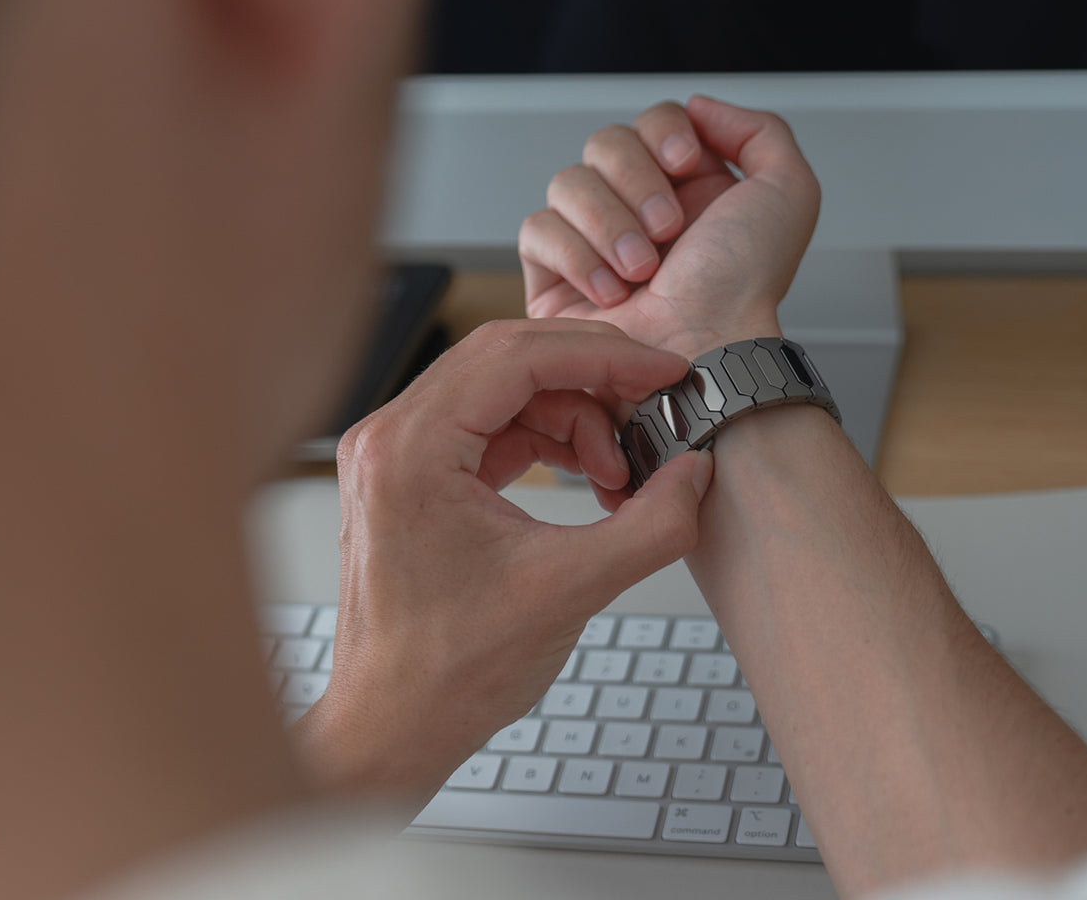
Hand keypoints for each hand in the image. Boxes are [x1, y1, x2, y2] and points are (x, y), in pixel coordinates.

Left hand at [291, 319, 713, 800]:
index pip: (514, 356)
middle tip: (654, 407)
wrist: (391, 730)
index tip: (662, 371)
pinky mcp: (414, 480)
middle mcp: (390, 439)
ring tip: (619, 477)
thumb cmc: (445, 673)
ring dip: (574, 420)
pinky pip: (491, 431)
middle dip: (592, 383)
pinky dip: (548, 445)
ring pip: (504, 394)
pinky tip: (590, 482)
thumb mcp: (570, 590)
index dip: (603, 356)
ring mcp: (397, 457)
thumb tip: (696, 474)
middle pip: (507, 361)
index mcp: (409, 449)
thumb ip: (650, 526)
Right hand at [519, 96, 821, 358]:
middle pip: (605, 142)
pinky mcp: (553, 274)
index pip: (654, 120)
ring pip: (567, 182)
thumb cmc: (744, 289)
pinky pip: (537, 230)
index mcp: (691, 186)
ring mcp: (593, 239)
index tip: (684, 165)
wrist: (702, 350)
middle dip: (636, 182)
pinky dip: (576, 257)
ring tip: (642, 271)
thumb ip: (760, 131)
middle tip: (669, 232)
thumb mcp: (789, 194)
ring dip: (609, 224)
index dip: (663, 133)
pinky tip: (610, 292)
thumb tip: (698, 106)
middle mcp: (640, 207)